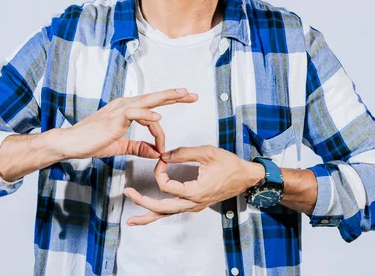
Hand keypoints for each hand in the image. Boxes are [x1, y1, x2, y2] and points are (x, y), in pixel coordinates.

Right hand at [52, 88, 197, 159]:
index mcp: (127, 110)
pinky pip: (134, 113)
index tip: (180, 115)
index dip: (169, 106)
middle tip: (192, 95)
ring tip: (183, 96)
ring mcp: (120, 109)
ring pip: (148, 101)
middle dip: (175, 96)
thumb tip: (157, 153)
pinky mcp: (114, 118)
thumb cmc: (92, 142)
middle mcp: (125, 105)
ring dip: (167, 98)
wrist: (72, 143)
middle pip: (154, 98)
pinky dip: (147, 115)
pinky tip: (158, 118)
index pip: (153, 105)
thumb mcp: (121, 146)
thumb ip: (139, 148)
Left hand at [123, 145, 265, 224]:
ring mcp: (194, 206)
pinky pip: (174, 211)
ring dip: (149, 216)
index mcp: (195, 191)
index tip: (162, 159)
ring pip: (167, 214)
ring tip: (132, 221)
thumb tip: (164, 155)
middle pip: (162, 209)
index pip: (167, 186)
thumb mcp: (207, 152)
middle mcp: (193, 203)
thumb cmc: (230, 165)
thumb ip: (183, 153)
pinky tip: (150, 214)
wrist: (247, 177)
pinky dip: (160, 213)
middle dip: (143, 204)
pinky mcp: (195, 204)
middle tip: (128, 194)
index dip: (160, 171)